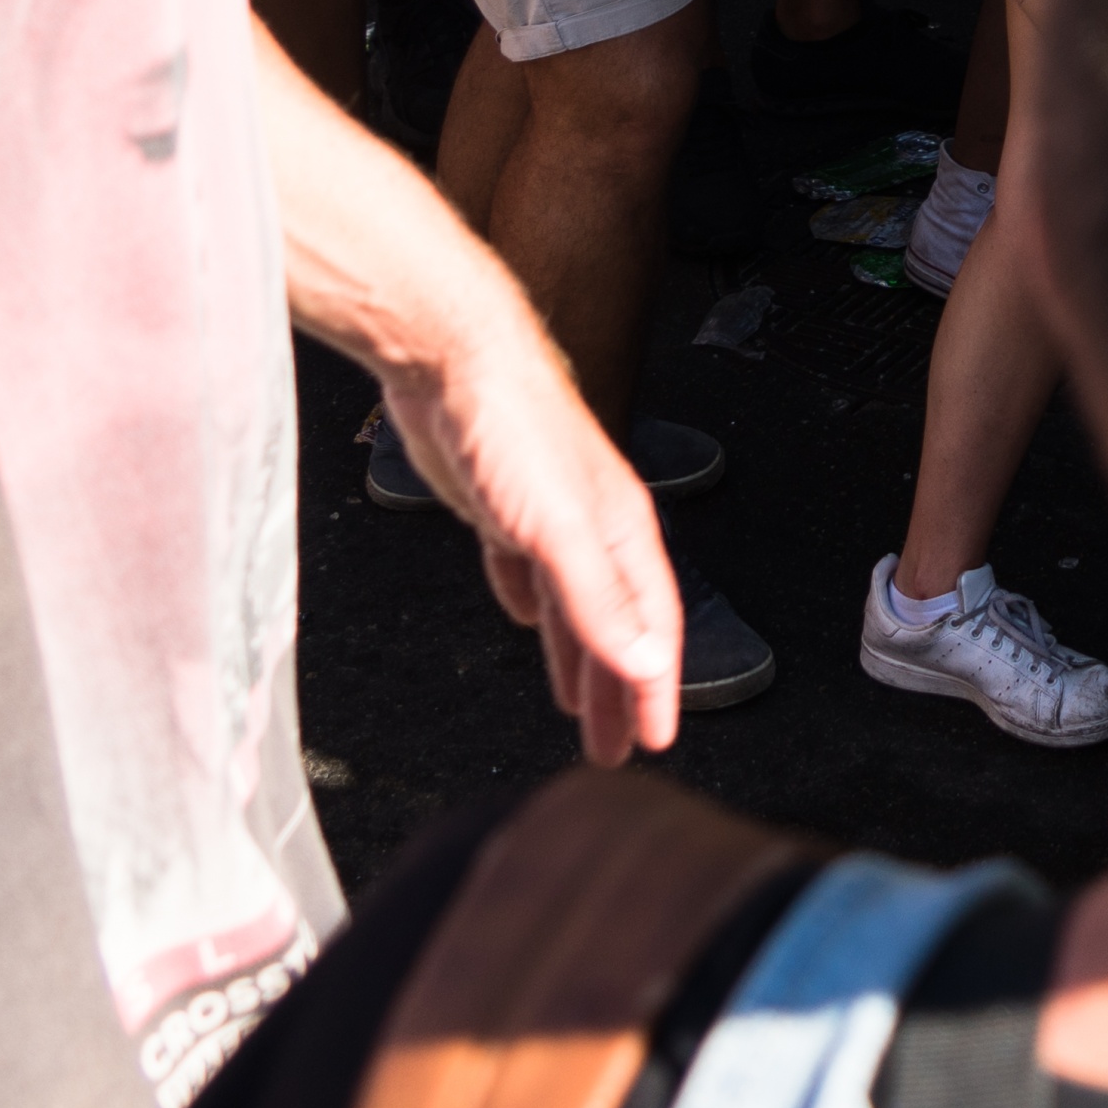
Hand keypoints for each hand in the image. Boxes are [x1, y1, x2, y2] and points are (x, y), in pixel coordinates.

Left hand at [370, 320, 685, 762]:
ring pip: (570, 608)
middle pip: (613, 627)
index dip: (654, 686)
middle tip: (618, 744)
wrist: (451, 362)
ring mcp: (546, 520)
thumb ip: (599, 598)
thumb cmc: (512, 425)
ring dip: (576, 659)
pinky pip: (523, 572)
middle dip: (618, 690)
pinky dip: (528, 604)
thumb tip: (644, 661)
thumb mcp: (558, 526)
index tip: (655, 737)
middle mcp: (592, 530)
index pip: (649, 629)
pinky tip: (521, 618)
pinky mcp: (500, 509)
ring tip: (578, 706)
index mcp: (619, 534)